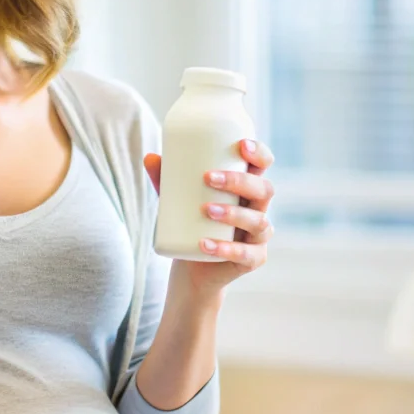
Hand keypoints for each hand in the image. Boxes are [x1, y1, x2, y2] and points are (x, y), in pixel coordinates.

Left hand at [144, 138, 275, 300]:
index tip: (241, 145)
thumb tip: (150, 157)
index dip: (259, 153)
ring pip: (258, 221)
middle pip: (263, 190)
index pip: (263, 165)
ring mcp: (258, 236)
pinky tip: (205, 244)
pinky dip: (225, 248)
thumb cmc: (191, 224)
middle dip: (239, 181)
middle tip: (208, 177)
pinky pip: (246, 254)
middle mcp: (258, 209)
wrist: (193, 268)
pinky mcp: (253, 259)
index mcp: (247, 189)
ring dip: (233, 214)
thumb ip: (166, 179)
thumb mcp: (178, 200)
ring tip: (207, 210)